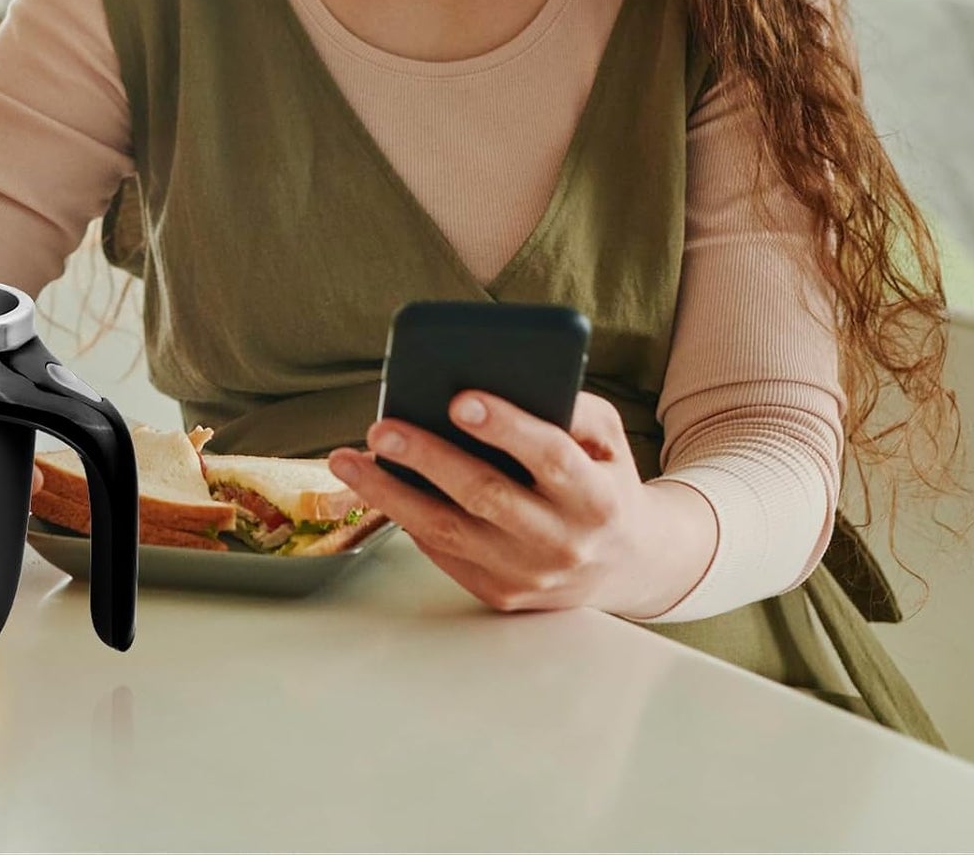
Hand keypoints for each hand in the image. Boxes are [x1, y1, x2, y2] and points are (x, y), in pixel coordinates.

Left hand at [327, 390, 677, 617]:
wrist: (626, 564)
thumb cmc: (603, 481)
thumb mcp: (607, 439)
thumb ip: (572, 409)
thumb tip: (509, 380)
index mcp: (596, 498)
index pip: (549, 458)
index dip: (505, 427)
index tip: (459, 398)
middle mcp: (562, 542)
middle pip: (485, 496)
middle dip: (427, 458)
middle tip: (382, 428)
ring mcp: (526, 575)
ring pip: (447, 531)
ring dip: (390, 493)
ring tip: (347, 460)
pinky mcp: (497, 593)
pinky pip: (441, 552)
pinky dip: (403, 516)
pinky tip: (374, 484)